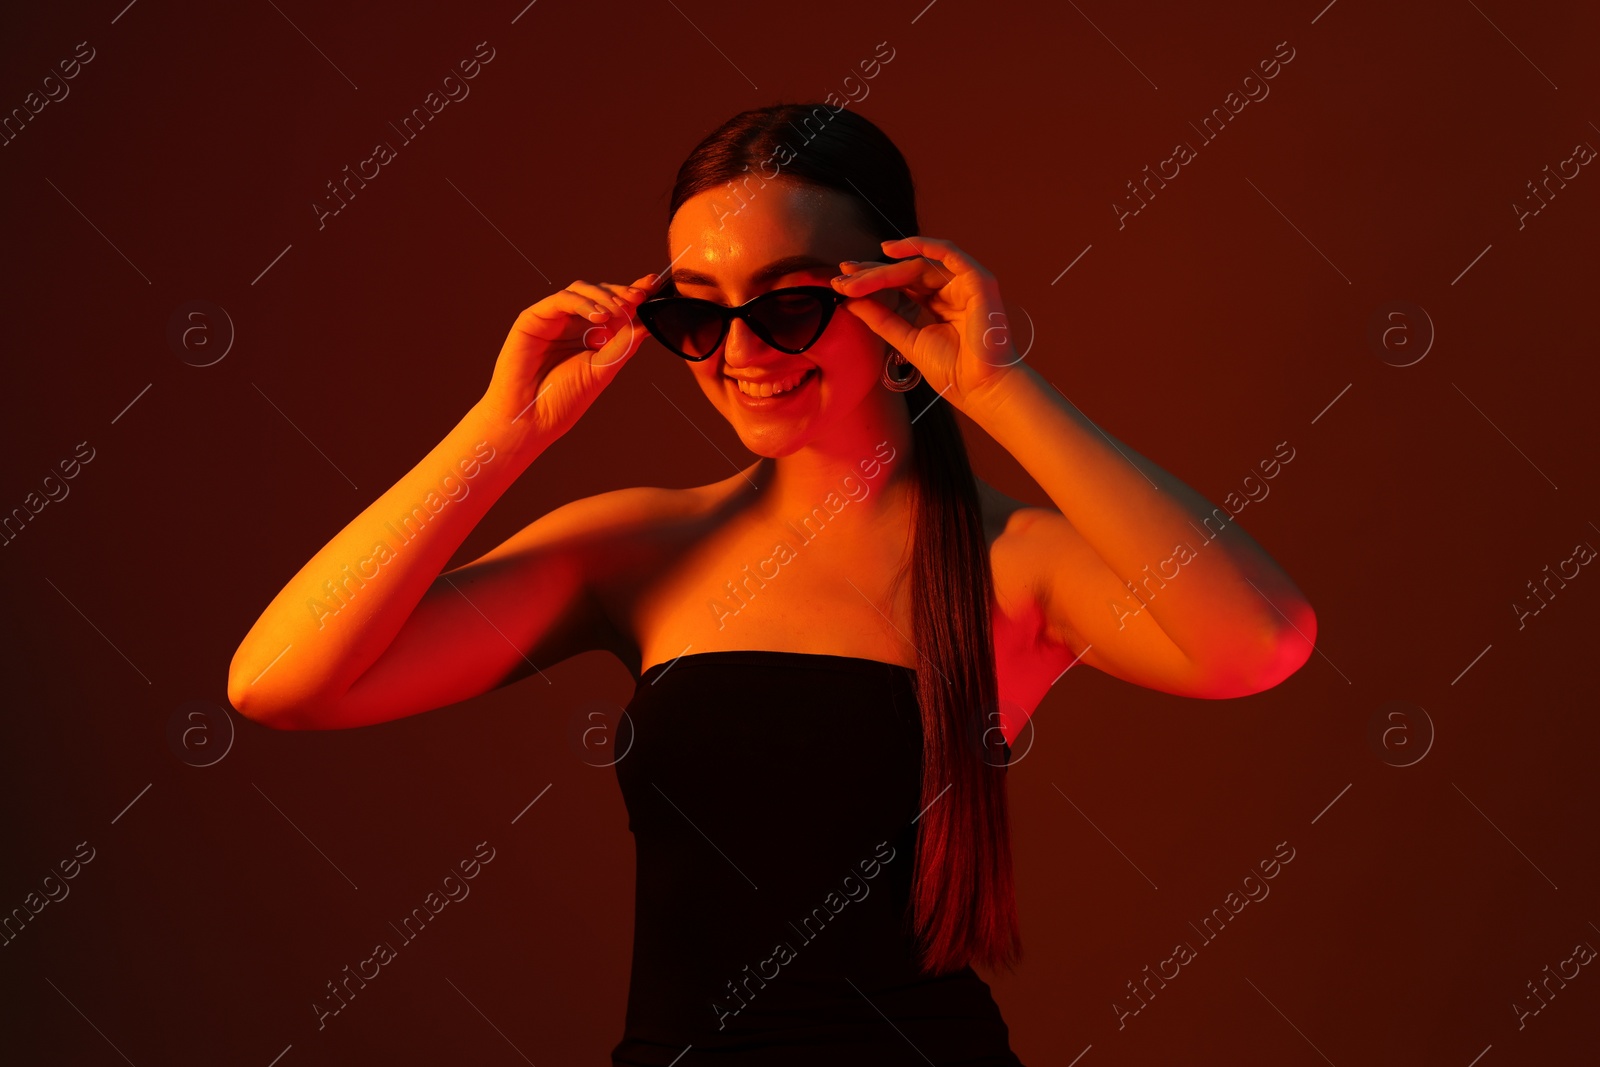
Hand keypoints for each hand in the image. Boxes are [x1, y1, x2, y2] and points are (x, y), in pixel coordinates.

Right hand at [480, 272, 664, 441]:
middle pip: (601, 293)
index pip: (616, 307)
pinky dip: (582, 303)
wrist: (530, 420)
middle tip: (640, 295)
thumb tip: (648, 321)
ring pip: (582, 290)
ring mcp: (554, 319)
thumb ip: (623, 344)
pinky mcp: (534, 318)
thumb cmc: (563, 400)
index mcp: (592, 336)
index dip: (634, 294)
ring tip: (619, 310)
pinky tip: (599, 315)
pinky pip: (561, 300)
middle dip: (623, 291)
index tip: (655, 285)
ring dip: (605, 296)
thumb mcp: (602, 369)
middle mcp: (574, 324)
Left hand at [832, 236, 1023, 413]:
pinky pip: (948, 253)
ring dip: (885, 268)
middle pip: (906, 272)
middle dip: (872, 273)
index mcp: (938, 304)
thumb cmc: (952, 371)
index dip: (872, 280)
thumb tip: (850, 301)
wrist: (981, 389)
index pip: (901, 285)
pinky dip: (921, 245)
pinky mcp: (978, 280)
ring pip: (919, 264)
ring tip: (857, 274)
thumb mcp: (906, 339)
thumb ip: (881, 318)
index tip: (842, 282)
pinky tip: (892, 250)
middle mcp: (951, 291)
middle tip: (842, 277)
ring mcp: (965, 284)